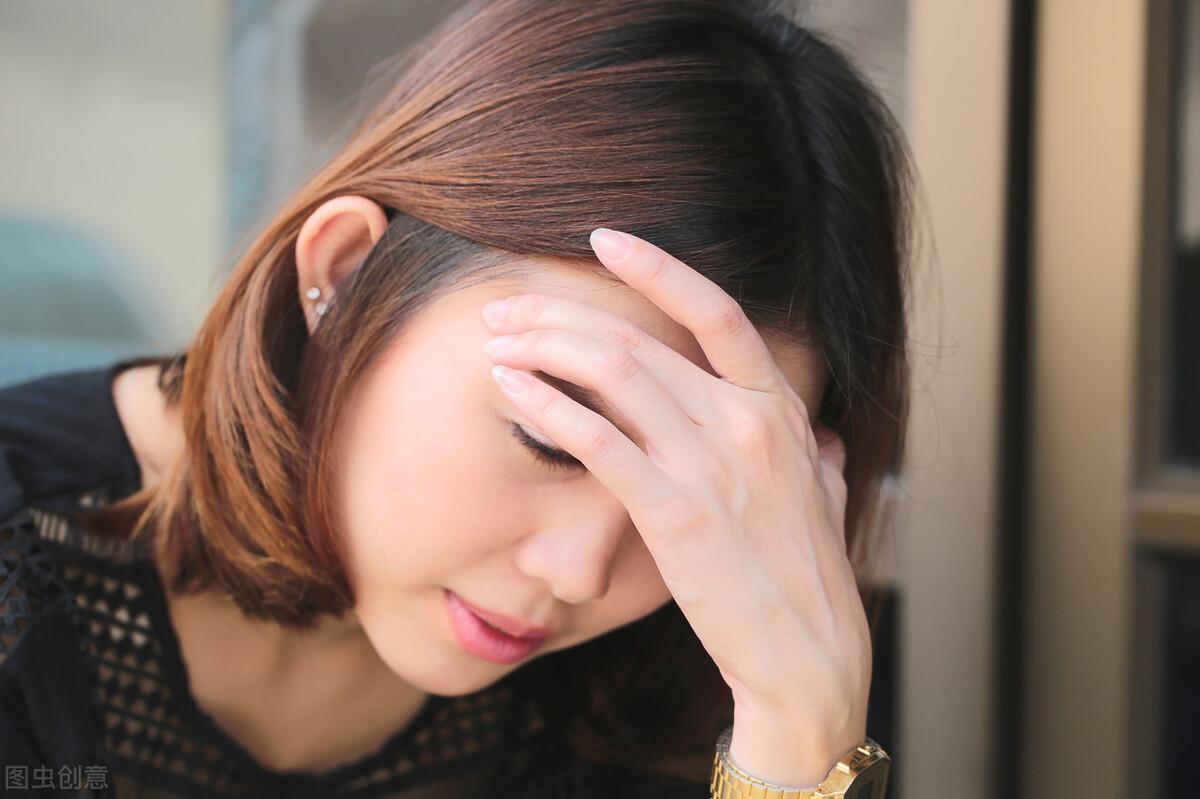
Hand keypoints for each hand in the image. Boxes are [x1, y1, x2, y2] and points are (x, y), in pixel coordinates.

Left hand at [480, 228, 870, 785]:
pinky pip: (599, 440)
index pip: (717, 312)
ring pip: (613, 372)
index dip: (658, 267)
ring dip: (543, 346)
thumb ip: (822, 457)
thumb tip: (827, 436)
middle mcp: (747, 422)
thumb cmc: (811, 578)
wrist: (809, 654)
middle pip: (640, 337)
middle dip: (561, 314)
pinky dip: (548, 404)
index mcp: (781, 410)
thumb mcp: (829, 498)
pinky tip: (511, 387)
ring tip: (496, 340)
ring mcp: (711, 465)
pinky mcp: (675, 514)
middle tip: (507, 309)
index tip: (604, 240)